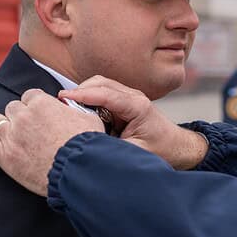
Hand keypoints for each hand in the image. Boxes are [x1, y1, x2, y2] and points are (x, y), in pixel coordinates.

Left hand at [0, 89, 104, 195]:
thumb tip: (71, 108)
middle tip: (29, 126)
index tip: (40, 113)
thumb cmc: (87, 145)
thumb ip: (75, 109)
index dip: (35, 104)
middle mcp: (23, 116)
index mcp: (42, 103)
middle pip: (13, 107)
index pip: (30, 95)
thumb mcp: (89, 119)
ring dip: (2, 124)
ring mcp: (11, 136)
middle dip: (20, 114)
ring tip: (10, 133)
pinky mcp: (4, 156)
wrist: (78, 170)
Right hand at [59, 75, 208, 169]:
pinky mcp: (124, 102)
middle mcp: (133, 97)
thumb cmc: (160, 150)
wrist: (177, 147)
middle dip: (78, 92)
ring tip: (66, 110)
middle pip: (99, 83)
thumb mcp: (136, 153)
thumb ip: (113, 148)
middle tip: (58, 105)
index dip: (82, 95)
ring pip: (99, 85)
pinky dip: (89, 99)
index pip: (106, 94)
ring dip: (82, 95)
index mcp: (138, 106)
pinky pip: (102, 94)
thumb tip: (87, 147)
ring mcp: (129, 97)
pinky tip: (79, 112)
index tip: (61, 98)